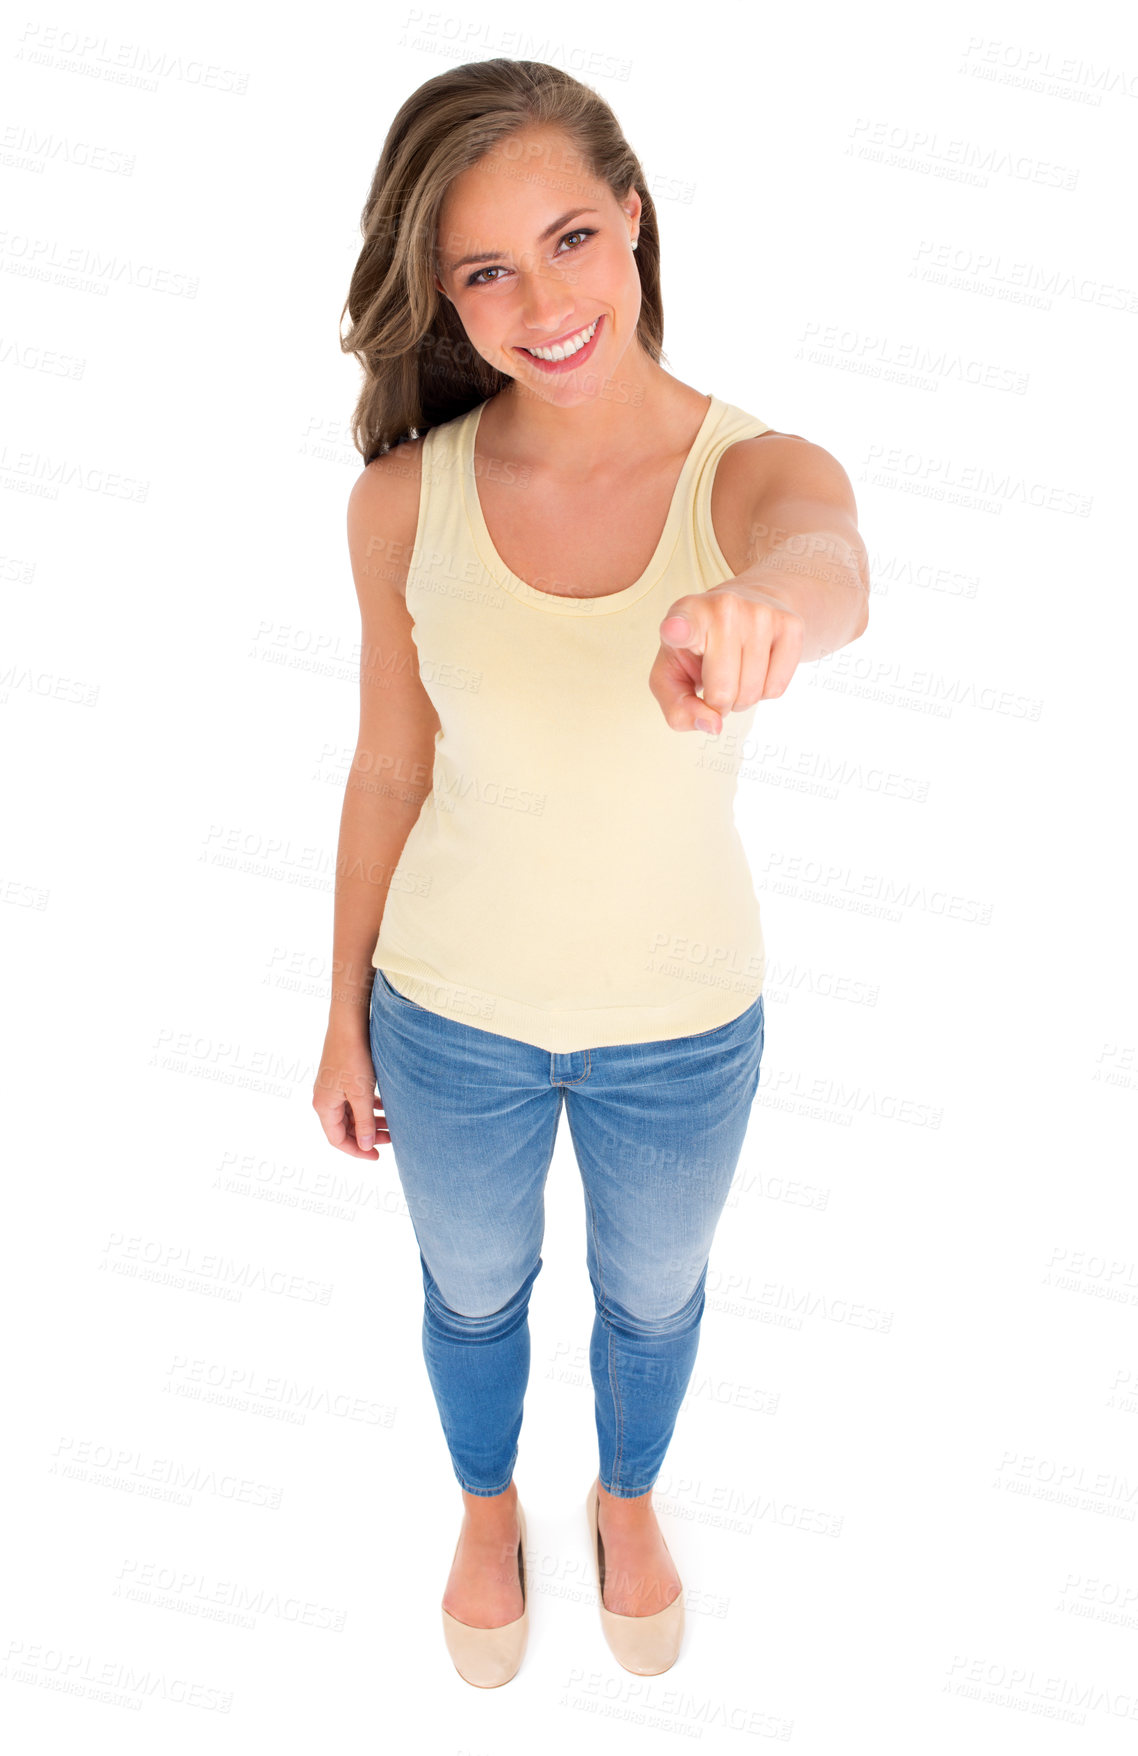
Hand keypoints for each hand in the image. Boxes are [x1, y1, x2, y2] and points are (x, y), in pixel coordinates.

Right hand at [312, 1027, 387, 1157]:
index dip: (357, 1151)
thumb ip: (364, 1122)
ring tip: (393, 1123)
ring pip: (352, 1113)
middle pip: (345, 1127)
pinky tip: (385, 1105)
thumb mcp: (361, 1094)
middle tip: (391, 1139)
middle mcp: (324, 1098)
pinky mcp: (341, 1076)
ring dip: (371, 1120)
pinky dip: (369, 1106)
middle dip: (367, 1135)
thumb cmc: (354, 1058)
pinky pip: (354, 1099)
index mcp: (324, 1106)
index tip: (377, 1156)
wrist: (349, 1024)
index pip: (337, 1139)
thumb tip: (365, 1146)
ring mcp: (332, 1087)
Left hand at [649, 582, 805, 732]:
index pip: (682, 625)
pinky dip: (765, 691)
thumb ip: (677, 708)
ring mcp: (761, 614)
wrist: (749, 604)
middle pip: (723, 692)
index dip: (677, 631)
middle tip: (716, 681)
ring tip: (736, 671)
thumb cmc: (700, 646)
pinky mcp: (790, 625)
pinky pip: (776, 688)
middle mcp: (724, 608)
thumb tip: (712, 724)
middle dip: (720, 703)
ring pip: (752, 693)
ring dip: (742, 698)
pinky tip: (757, 666)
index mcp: (686, 615)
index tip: (674, 630)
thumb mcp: (672, 675)